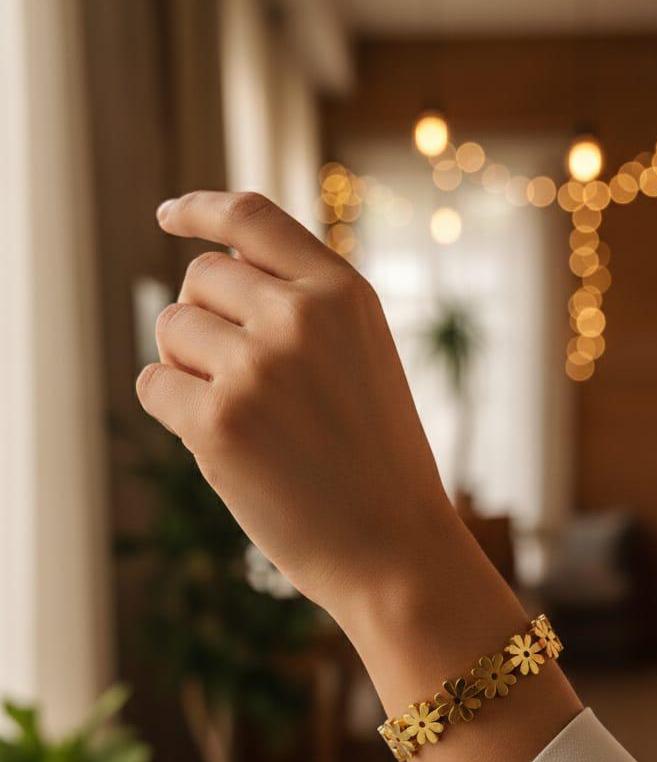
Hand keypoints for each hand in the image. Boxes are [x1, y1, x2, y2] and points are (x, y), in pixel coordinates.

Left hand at [137, 191, 453, 618]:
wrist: (399, 551)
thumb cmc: (379, 462)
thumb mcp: (363, 359)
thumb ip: (305, 308)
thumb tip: (211, 271)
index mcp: (344, 293)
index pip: (253, 218)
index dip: (202, 209)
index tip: (169, 216)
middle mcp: (301, 316)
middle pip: (202, 277)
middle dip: (204, 319)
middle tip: (237, 376)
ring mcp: (258, 367)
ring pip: (172, 329)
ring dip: (188, 366)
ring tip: (243, 416)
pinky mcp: (218, 423)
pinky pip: (153, 385)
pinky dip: (173, 410)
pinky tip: (221, 443)